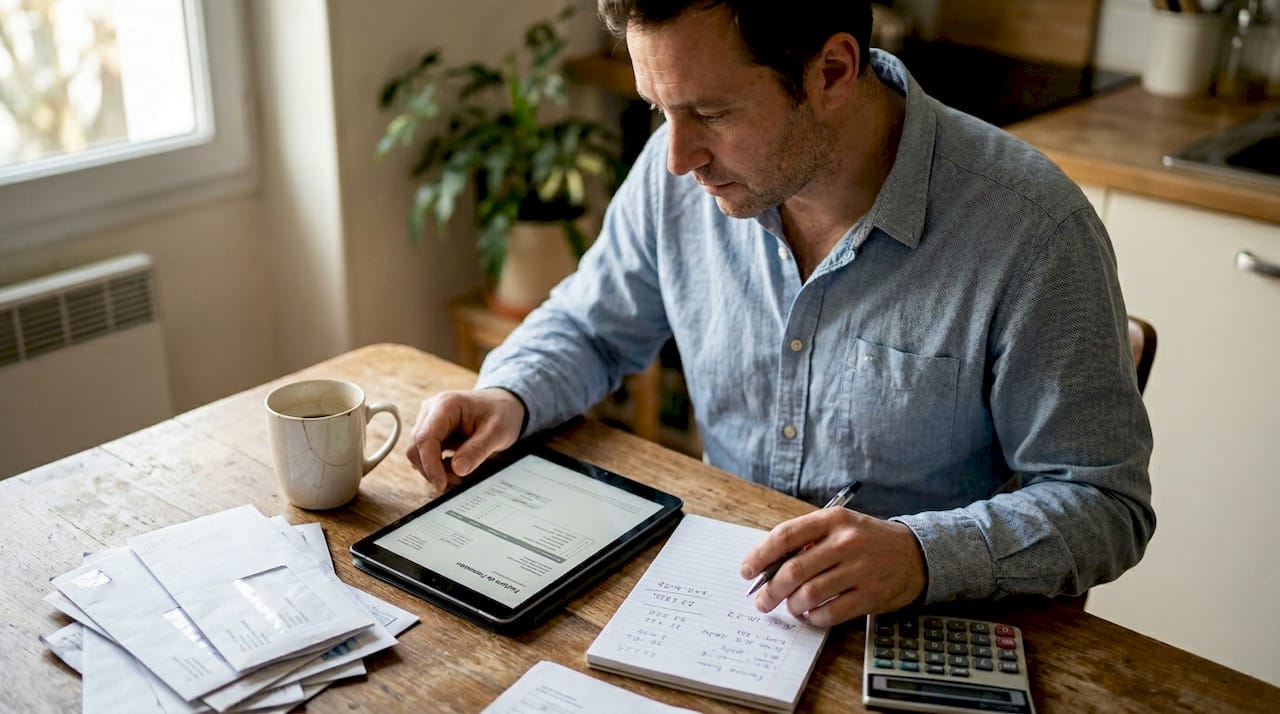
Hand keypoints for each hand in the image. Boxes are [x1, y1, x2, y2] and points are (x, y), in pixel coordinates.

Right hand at [405, 388, 525, 492]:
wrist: (503, 406)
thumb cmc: (501, 413)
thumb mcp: (497, 432)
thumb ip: (478, 450)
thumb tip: (457, 469)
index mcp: (446, 404)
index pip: (425, 438)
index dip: (430, 464)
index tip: (441, 483)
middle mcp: (431, 411)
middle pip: (416, 447)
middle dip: (432, 470)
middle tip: (457, 481)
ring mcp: (428, 421)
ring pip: (418, 454)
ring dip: (435, 470)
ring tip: (460, 475)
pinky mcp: (431, 432)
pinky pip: (425, 455)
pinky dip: (437, 467)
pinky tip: (456, 468)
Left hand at [740, 508, 925, 626]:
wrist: (916, 554)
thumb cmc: (867, 541)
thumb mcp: (839, 527)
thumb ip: (806, 541)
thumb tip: (767, 566)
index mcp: (832, 520)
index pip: (785, 536)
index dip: (760, 556)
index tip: (747, 571)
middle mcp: (845, 542)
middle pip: (794, 569)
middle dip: (770, 590)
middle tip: (762, 601)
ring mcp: (859, 570)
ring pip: (809, 594)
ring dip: (792, 605)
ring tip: (791, 607)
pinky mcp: (870, 595)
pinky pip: (830, 613)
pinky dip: (814, 618)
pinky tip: (812, 615)